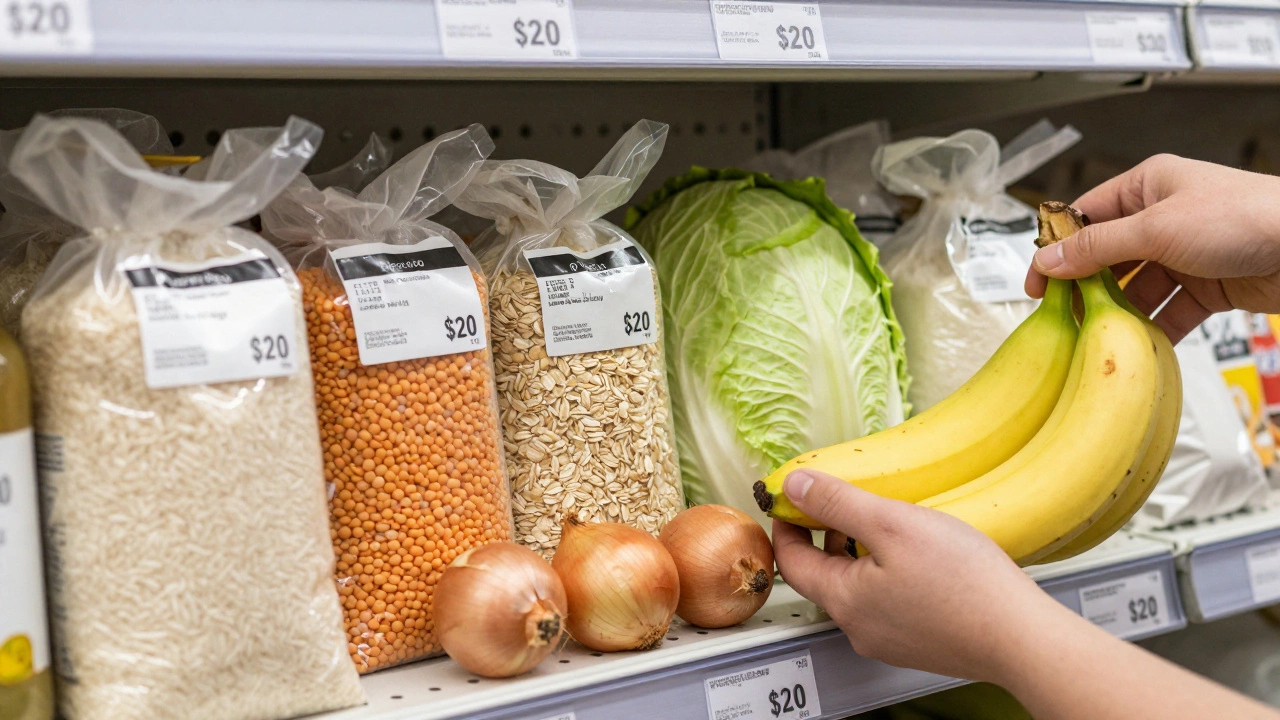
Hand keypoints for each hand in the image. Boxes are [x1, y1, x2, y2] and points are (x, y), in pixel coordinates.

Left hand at [771, 469, 1063, 682]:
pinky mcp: (917, 643)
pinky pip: (886, 602)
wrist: (1023, 637)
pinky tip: (915, 555)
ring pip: (856, 588)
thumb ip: (838, 503)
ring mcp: (889, 640)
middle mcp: (859, 628)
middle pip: (822, 575)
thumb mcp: (893, 524)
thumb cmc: (965, 583)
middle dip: (825, 535)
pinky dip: (885, 573)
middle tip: (841, 502)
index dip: (788, 524)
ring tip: (883, 522)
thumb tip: (793, 488)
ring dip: (857, 553)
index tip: (795, 498)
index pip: (791, 561)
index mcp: (844, 601)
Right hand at [1023, 154, 1279, 342]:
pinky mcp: (1209, 285)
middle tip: (1065, 315)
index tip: (1037, 281)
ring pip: (1138, 288)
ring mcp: (1186, 253)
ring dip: (1121, 312)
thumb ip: (1097, 248)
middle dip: (1089, 287)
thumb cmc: (1246, 216)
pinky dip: (1155, 329)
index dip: (1058, 248)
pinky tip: (1139, 345)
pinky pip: (1170, 310)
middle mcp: (1164, 217)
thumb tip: (1048, 258)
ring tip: (1101, 335)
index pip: (1086, 216)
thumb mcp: (1156, 228)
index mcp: (1148, 186)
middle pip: (1109, 257)